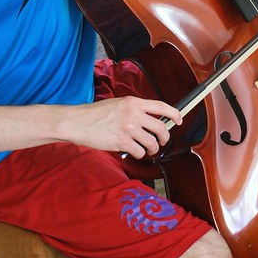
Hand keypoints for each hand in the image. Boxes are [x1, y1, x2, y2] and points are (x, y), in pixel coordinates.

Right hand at [65, 95, 181, 158]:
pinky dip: (138, 154)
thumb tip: (150, 119)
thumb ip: (134, 109)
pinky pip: (140, 152)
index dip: (174, 114)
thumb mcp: (117, 104)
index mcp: (134, 102)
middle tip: (161, 141)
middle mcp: (134, 114)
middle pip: (161, 128)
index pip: (161, 107)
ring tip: (147, 149)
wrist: (78, 122)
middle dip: (164, 138)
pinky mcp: (122, 143)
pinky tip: (132, 151)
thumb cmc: (94, 114)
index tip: (179, 120)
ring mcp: (129, 129)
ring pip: (152, 143)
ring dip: (152, 149)